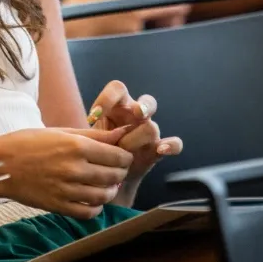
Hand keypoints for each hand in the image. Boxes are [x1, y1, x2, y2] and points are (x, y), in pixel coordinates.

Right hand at [0, 126, 132, 218]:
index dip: (125, 157)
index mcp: (76, 146)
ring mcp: (66, 189)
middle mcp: (74, 168)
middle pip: (114, 176)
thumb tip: (121, 135)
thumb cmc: (27, 143)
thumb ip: (93, 135)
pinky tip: (91, 199)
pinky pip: (89, 212)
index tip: (121, 157)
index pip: (118, 156)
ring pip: (105, 196)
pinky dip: (96, 207)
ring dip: (110, 191)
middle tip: (114, 170)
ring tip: (105, 185)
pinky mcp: (58, 205)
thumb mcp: (58, 132)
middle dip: (120, 173)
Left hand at [87, 80, 182, 197]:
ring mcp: (149, 132)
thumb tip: (87, 130)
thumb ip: (91, 131)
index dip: (107, 98)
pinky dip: (171, 145)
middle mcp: (137, 116)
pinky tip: (160, 149)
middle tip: (137, 112)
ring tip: (123, 149)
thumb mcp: (89, 136)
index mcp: (118, 105)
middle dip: (143, 106)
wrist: (108, 172)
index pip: (117, 89)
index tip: (92, 117)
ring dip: (136, 138)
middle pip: (147, 101)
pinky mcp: (159, 148)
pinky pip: (174, 143)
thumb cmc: (97, 147)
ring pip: (151, 127)